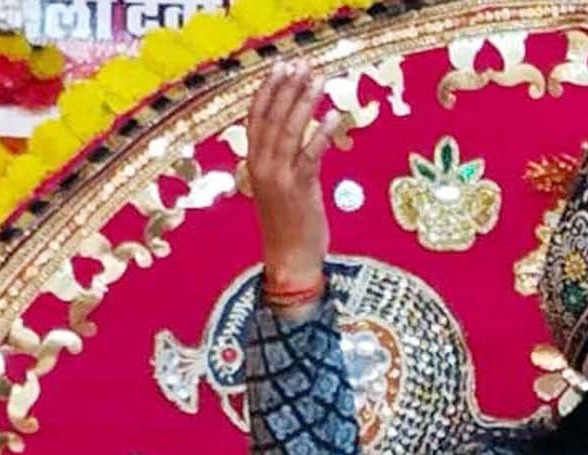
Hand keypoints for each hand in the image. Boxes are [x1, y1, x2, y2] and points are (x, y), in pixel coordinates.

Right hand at [246, 60, 338, 289]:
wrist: (289, 260)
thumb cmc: (289, 226)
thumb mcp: (283, 189)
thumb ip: (289, 162)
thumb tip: (304, 137)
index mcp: (254, 163)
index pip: (256, 118)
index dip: (268, 90)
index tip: (280, 66)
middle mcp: (262, 166)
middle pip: (271, 117)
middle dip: (286, 88)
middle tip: (301, 63)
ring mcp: (279, 177)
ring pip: (289, 130)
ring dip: (304, 102)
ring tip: (318, 79)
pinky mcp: (299, 189)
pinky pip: (310, 155)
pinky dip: (320, 133)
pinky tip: (333, 115)